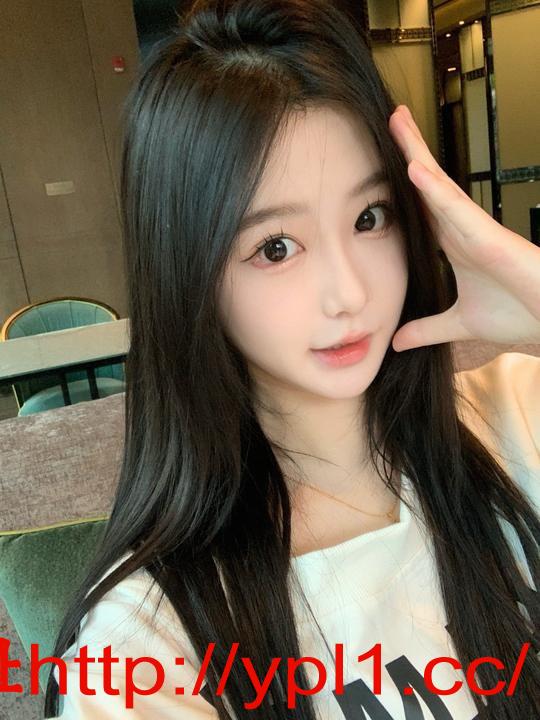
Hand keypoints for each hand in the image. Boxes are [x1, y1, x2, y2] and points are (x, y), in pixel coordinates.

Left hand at [388, 104, 539, 351]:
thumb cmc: (516, 314)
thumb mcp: (458, 323)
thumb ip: (427, 329)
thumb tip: (396, 341)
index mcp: (453, 244)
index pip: (421, 206)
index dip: (402, 184)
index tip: (378, 164)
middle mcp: (462, 229)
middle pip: (428, 183)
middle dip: (409, 149)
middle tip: (389, 118)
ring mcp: (475, 229)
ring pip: (440, 185)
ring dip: (417, 153)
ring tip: (397, 122)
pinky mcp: (489, 236)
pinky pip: (458, 208)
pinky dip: (435, 189)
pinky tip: (415, 168)